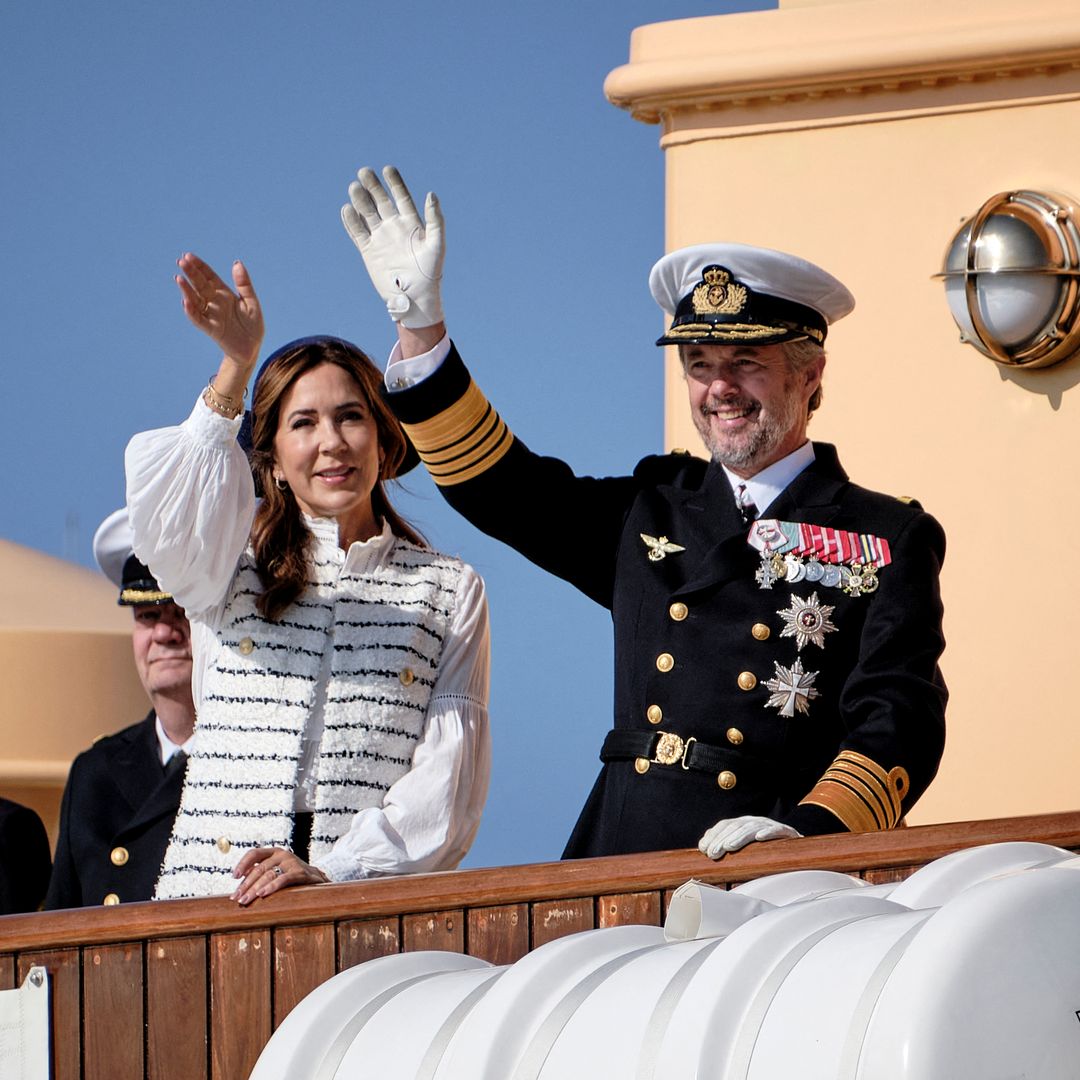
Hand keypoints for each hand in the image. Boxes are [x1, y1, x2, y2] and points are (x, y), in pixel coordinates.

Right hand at [175, 253, 263, 370]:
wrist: (252, 349)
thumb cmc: (252, 326)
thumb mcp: (252, 303)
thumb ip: (244, 285)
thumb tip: (236, 263)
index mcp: (224, 294)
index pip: (209, 277)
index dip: (200, 266)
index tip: (189, 255)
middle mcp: (215, 302)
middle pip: (200, 285)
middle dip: (190, 273)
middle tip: (181, 261)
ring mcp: (211, 315)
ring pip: (196, 300)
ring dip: (187, 290)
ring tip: (179, 279)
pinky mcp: (211, 329)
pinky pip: (199, 320)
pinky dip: (192, 312)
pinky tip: (186, 302)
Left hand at [230, 846, 328, 905]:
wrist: (318, 878)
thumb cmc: (292, 877)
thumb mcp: (277, 871)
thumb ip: (261, 875)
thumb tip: (239, 888)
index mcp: (274, 852)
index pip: (254, 853)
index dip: (242, 864)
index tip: (234, 877)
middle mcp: (282, 854)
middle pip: (259, 869)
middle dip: (245, 885)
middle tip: (236, 898)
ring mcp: (291, 862)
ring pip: (268, 875)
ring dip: (254, 889)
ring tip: (245, 901)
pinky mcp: (300, 873)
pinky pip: (283, 879)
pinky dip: (271, 887)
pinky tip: (262, 894)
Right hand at [341, 165, 443, 328]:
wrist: (414, 298)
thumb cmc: (430, 273)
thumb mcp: (436, 244)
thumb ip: (435, 219)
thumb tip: (431, 194)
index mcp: (411, 223)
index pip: (401, 197)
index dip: (394, 182)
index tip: (387, 168)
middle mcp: (394, 227)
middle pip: (380, 201)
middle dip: (372, 186)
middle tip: (364, 172)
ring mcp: (380, 238)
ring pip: (367, 213)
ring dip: (360, 200)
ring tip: (354, 187)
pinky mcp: (368, 251)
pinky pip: (357, 232)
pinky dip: (351, 221)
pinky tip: (346, 209)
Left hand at [698, 815, 800, 859]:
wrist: (797, 850)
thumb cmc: (765, 853)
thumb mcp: (745, 852)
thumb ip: (727, 850)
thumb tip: (704, 850)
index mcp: (743, 824)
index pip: (725, 825)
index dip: (713, 835)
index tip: (703, 850)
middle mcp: (754, 821)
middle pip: (735, 826)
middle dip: (721, 839)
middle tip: (713, 853)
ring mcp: (769, 825)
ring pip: (751, 828)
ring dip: (739, 837)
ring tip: (729, 847)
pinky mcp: (786, 832)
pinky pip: (776, 830)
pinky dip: (768, 832)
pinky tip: (760, 838)